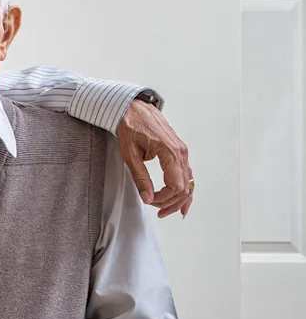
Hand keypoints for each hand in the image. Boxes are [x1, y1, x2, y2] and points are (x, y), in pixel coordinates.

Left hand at [117, 100, 192, 217]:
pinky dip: (185, 189)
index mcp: (169, 152)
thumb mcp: (130, 154)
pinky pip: (187, 174)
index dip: (164, 199)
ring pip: (189, 182)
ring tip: (165, 210)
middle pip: (185, 187)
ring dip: (178, 199)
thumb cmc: (130, 127)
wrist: (134, 108)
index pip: (175, 186)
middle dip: (171, 203)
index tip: (150, 201)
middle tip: (155, 210)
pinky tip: (182, 202)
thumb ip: (140, 177)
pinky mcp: (180, 152)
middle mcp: (181, 152)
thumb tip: (147, 198)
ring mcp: (182, 152)